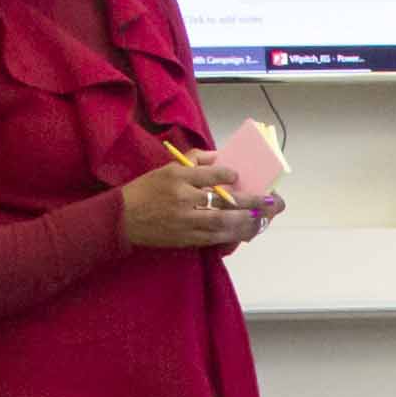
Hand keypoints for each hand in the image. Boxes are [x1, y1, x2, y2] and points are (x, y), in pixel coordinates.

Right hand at [119, 160, 257, 249]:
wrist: (123, 218)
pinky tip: (247, 231)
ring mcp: (185, 221)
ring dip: (248, 223)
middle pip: (224, 202)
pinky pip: (215, 238)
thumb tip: (221, 158)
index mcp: (177, 177)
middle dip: (252, 203)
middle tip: (272, 201)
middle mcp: (182, 199)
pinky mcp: (185, 238)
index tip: (238, 176)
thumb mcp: (167, 169)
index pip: (209, 174)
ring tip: (265, 218)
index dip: (227, 176)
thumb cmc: (147, 190)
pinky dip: (234, 235)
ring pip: (223, 224)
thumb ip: (194, 160)